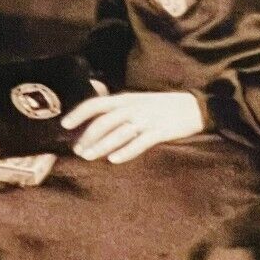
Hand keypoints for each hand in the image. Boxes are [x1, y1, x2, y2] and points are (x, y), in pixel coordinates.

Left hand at [62, 91, 205, 163]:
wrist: (194, 106)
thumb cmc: (162, 106)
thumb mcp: (137, 100)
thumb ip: (118, 106)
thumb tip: (95, 114)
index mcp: (126, 99)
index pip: (96, 104)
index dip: (79, 113)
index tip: (64, 124)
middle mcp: (133, 107)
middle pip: (104, 122)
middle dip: (87, 137)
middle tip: (77, 151)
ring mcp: (146, 120)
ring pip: (118, 134)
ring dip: (100, 146)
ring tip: (88, 157)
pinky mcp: (159, 132)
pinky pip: (139, 143)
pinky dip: (125, 152)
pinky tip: (113, 160)